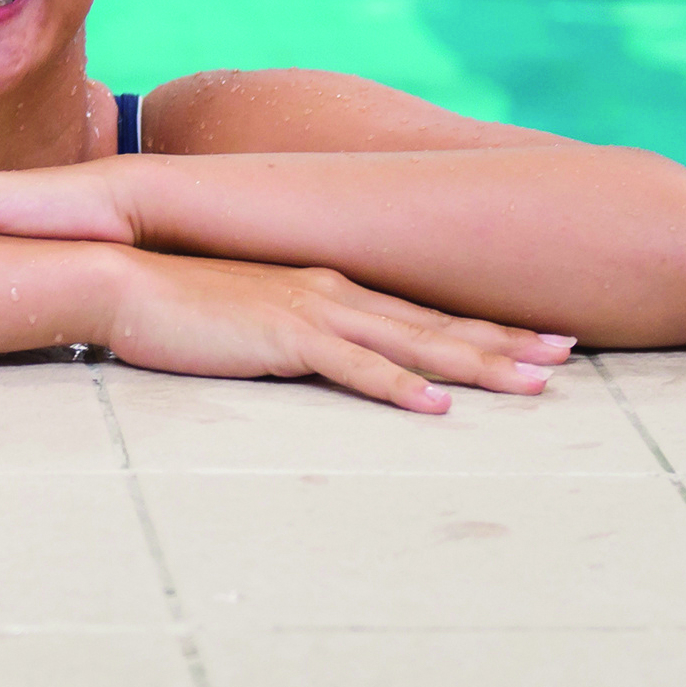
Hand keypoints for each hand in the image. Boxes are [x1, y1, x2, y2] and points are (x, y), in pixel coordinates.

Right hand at [100, 247, 575, 413]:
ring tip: (532, 384)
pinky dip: (399, 387)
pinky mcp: (282, 336)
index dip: (481, 326)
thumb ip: (290, 329)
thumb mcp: (248, 312)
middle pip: (434, 323)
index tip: (535, 337)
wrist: (120, 279)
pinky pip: (352, 367)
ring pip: (412, 343)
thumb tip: (319, 355)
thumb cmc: (175, 300)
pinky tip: (436, 406)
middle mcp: (331, 290)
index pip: (419, 310)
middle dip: (504, 341)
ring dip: (476, 364)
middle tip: (566, 354)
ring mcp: (310, 310)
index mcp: (326, 284)